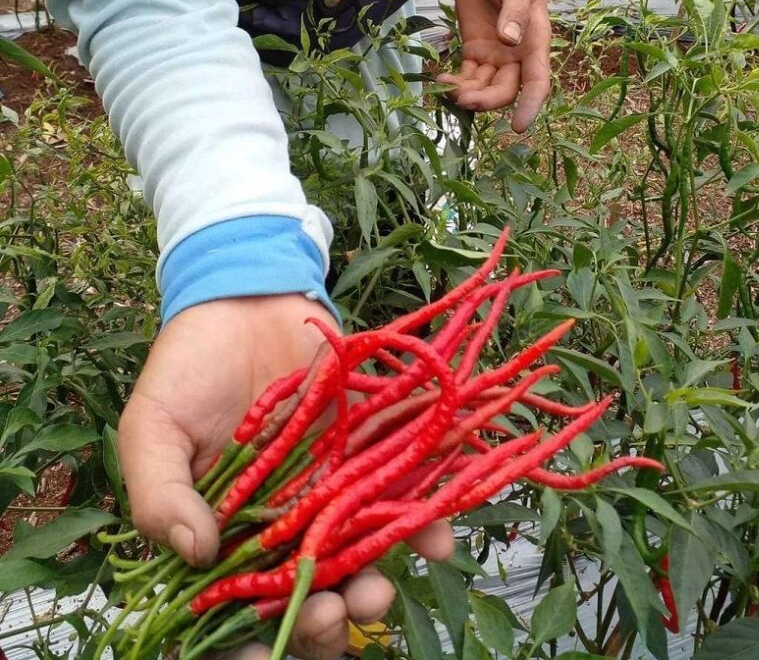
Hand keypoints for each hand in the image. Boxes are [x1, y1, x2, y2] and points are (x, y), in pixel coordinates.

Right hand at [118, 295, 453, 659]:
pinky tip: (436, 540)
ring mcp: (324, 497)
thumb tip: (197, 556)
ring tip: (378, 591)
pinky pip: (400, 504)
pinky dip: (424, 527)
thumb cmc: (190, 366)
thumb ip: (160, 493)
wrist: (248, 302)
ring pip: (355, 564)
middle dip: (319, 624)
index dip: (240, 648)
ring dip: (372, 590)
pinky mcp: (364, 462)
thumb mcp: (153, 427)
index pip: (227, 613)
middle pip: (300, 599)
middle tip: (330, 614)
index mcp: (218, 533)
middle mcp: (277, 526)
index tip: (255, 659)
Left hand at [438, 0, 550, 131]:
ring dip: (467, 94)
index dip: (530, 105)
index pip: (537, 81)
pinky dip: (454, 83)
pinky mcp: (474, 55)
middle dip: (487, 100)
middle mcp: (516, 57)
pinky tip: (441, 79)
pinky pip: (466, 77)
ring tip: (448, 89)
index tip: (519, 127)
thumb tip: (510, 40)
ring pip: (484, 88)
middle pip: (505, 91)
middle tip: (464, 99)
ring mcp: (494, 58)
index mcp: (534, 43)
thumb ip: (515, 11)